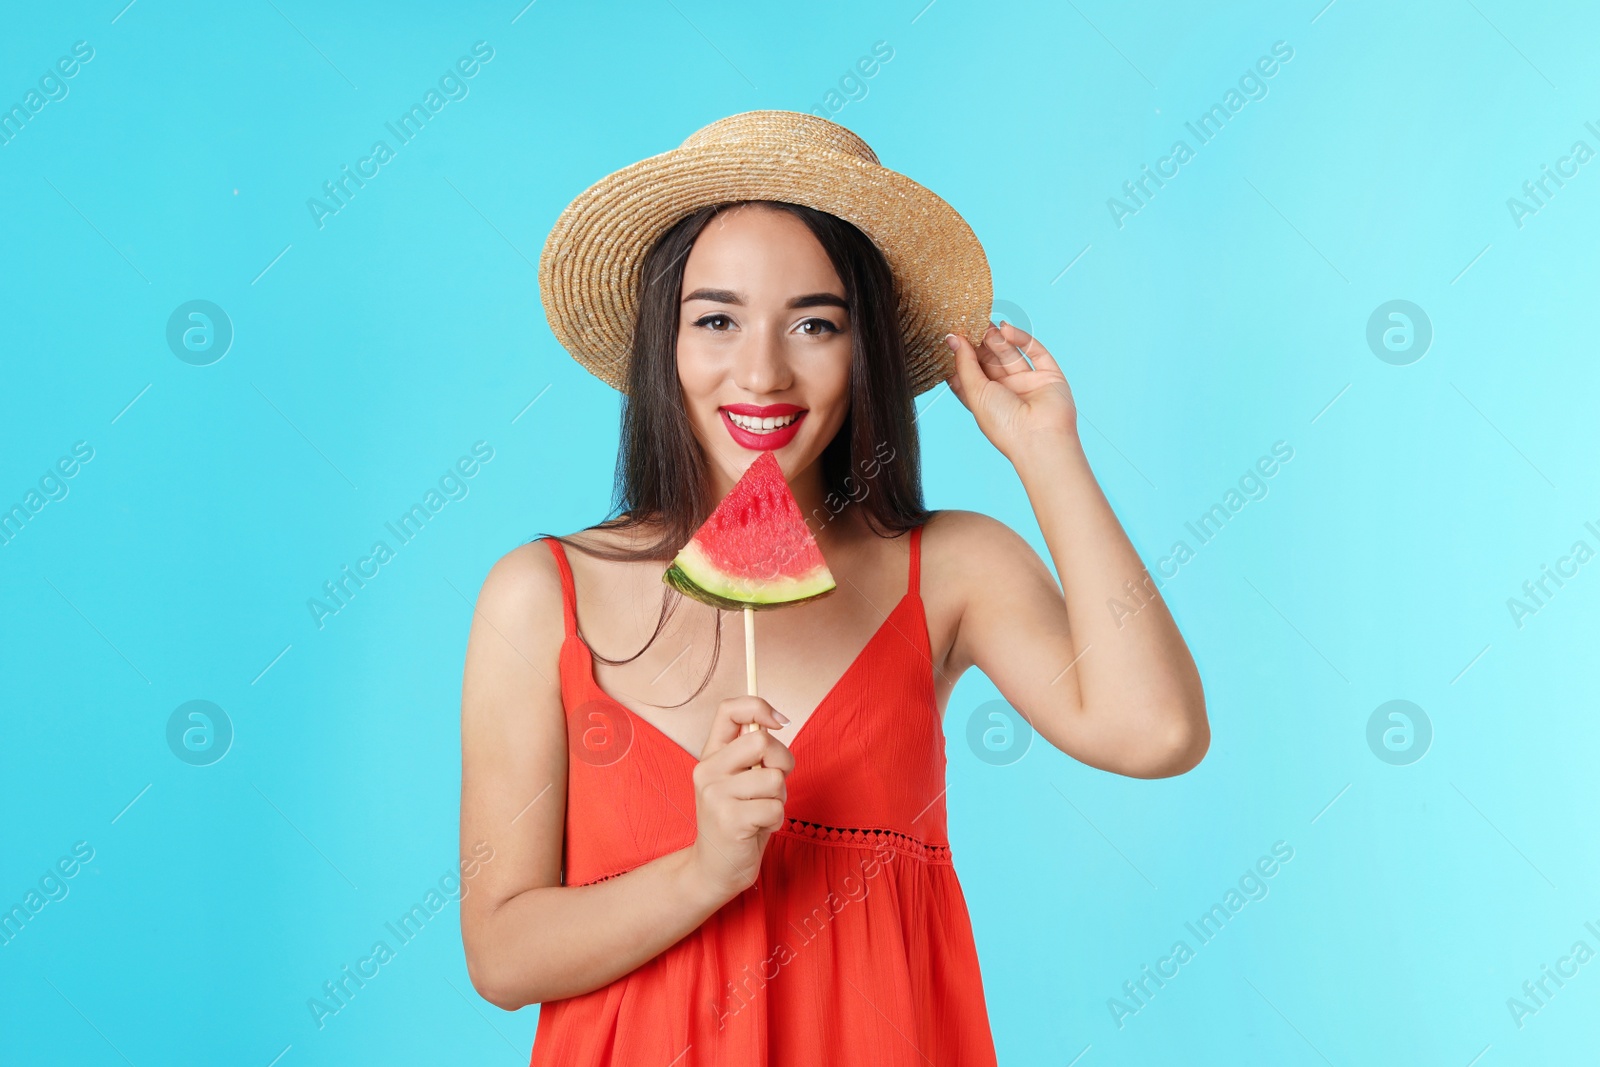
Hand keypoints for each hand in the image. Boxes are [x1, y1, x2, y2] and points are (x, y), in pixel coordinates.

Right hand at [686, 695, 793, 900]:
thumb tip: (776, 722)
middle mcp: (707, 770)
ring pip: (773, 778)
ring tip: (761, 812)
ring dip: (779, 798)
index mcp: (711, 755)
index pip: (728, 710)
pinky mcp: (730, 820)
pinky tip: (758, 828)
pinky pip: (775, 807)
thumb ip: (752, 754)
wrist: (714, 870)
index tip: (780, 722)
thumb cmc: (738, 821)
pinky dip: (776, 820)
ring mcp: (715, 795)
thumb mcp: (740, 781)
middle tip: (774, 785)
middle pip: (761, 741)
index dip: (759, 706)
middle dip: (782, 762)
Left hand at [945, 322, 1078, 459]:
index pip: (970, 374)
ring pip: (1010, 354)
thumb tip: (952, 339)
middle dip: (979, 342)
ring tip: (985, 323)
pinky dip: (1021, 339)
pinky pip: (1034, 351)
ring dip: (997, 338)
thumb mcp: (975, 392)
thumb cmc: (1004, 424)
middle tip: (969, 322)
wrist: (1040, 438)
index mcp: (986, 401)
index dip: (961, 356)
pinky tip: (1005, 330)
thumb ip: (964, 364)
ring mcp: (1028, 382)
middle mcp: (1007, 391)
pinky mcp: (1049, 375)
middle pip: (990, 361)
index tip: (951, 337)